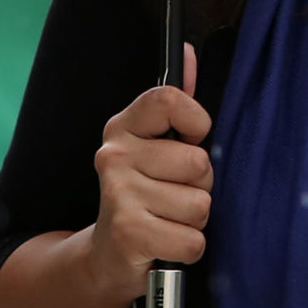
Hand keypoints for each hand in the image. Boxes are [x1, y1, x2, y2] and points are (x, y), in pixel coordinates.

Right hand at [83, 45, 211, 302]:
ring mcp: (118, 193)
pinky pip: (192, 239)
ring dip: (193, 221)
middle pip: (198, 162)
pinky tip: (165, 243)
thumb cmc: (144, 195)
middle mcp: (114, 154)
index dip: (196, 123)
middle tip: (173, 196)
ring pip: (200, 204)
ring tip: (168, 220)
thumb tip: (188, 51)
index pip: (170, 99)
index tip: (192, 140)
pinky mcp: (128, 232)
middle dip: (199, 187)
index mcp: (123, 127)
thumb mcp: (154, 147)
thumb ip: (175, 104)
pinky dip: (188, 248)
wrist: (107, 256)